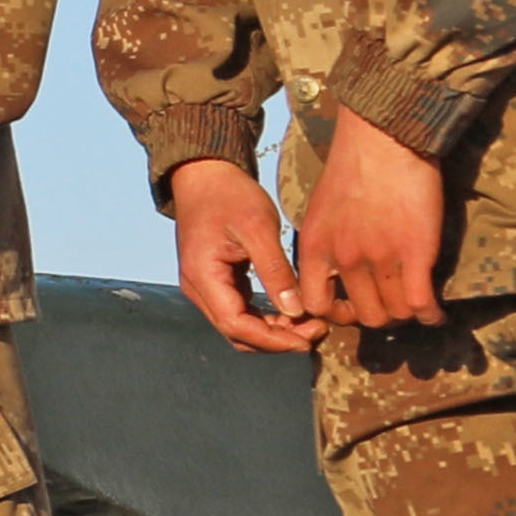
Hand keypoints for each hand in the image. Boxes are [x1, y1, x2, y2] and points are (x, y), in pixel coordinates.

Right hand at [170, 159, 316, 349]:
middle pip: (237, 333)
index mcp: (203, 276)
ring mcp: (204, 286)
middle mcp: (198, 288)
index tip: (308, 340)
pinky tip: (292, 310)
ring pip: (239, 326)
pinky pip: (240, 312)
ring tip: (310, 322)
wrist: (204, 175)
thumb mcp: (258, 228)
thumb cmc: (229, 196)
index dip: (273, 340)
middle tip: (317, 330)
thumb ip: (275, 271)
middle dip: (277, 340)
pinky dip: (266, 318)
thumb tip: (296, 311)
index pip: (235, 325)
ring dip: (274, 331)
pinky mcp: (216, 281)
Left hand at [299, 112, 454, 329]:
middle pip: (363, 315)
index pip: (314, 305)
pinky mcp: (416, 253)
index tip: (352, 307)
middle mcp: (343, 258)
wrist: (383, 140)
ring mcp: (379, 257)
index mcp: (314, 246)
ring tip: (415, 305)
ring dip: (407, 315)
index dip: (335, 315)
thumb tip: (337, 273)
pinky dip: (431, 316)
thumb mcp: (322, 210)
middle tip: (392, 305)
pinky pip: (421, 304)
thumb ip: (327, 243)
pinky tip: (436, 314)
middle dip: (380, 316)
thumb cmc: (354, 169)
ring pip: (394, 313)